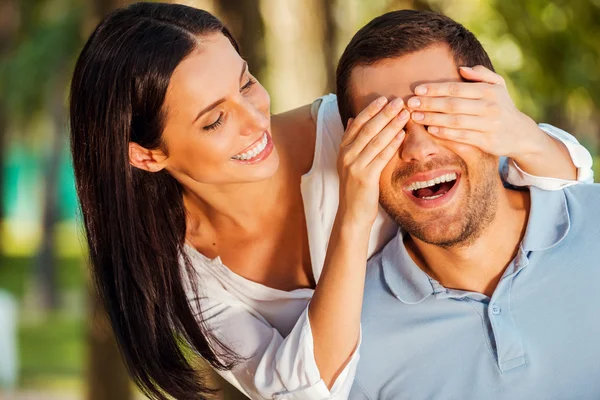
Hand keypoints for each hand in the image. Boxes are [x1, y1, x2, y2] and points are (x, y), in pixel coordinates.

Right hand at [337, 96, 408, 226]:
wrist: (352, 213)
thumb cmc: (355, 187)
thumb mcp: (348, 161)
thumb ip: (350, 140)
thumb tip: (350, 118)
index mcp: (342, 149)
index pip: (356, 123)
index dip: (370, 110)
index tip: (384, 98)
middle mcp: (346, 155)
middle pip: (367, 128)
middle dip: (384, 113)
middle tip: (399, 101)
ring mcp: (354, 166)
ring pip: (376, 140)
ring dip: (392, 125)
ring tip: (404, 114)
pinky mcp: (365, 177)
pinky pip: (381, 156)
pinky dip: (392, 144)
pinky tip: (402, 135)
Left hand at [407, 65, 543, 158]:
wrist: (520, 133)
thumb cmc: (502, 105)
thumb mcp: (498, 86)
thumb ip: (481, 74)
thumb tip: (461, 69)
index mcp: (489, 91)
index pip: (457, 88)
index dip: (436, 89)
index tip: (418, 89)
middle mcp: (489, 107)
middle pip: (453, 105)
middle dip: (429, 104)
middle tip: (411, 103)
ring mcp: (488, 125)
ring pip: (455, 121)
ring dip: (433, 119)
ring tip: (415, 117)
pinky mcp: (486, 141)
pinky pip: (462, 137)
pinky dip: (445, 134)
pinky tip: (431, 130)